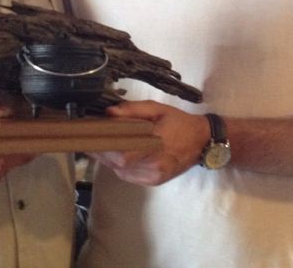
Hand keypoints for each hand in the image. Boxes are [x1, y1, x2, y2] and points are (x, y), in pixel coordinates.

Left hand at [89, 101, 209, 185]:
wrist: (202, 141)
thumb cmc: (179, 122)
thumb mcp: (158, 109)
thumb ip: (133, 110)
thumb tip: (109, 113)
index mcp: (156, 147)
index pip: (122, 156)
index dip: (103, 151)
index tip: (90, 140)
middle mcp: (154, 167)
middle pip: (118, 166)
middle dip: (102, 153)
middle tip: (91, 140)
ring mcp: (154, 177)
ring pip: (121, 172)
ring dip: (110, 160)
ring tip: (102, 145)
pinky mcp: (154, 182)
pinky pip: (129, 176)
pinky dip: (120, 167)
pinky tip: (118, 154)